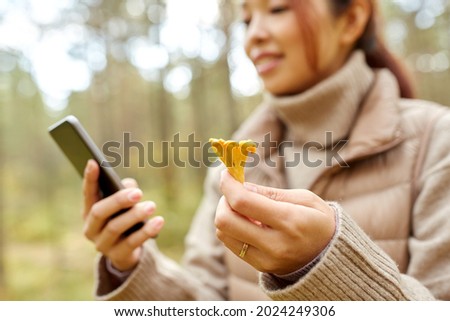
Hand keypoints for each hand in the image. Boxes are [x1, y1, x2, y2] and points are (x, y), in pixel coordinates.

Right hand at [82, 160, 163, 270]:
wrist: (126, 253)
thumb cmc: (123, 220)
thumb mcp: (124, 206)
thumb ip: (126, 192)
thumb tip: (131, 186)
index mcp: (89, 212)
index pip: (87, 194)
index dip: (89, 179)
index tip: (93, 162)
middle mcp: (91, 228)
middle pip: (99, 212)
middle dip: (118, 200)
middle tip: (137, 192)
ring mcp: (102, 244)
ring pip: (115, 227)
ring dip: (134, 215)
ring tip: (151, 206)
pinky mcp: (117, 256)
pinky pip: (132, 242)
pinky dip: (147, 230)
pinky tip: (159, 221)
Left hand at [215, 171, 335, 274]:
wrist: (331, 257)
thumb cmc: (318, 221)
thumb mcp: (304, 199)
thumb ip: (270, 193)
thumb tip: (240, 186)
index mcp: (290, 221)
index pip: (243, 202)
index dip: (228, 185)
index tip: (227, 174)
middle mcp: (275, 244)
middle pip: (225, 220)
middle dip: (224, 200)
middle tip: (234, 192)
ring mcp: (266, 259)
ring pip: (223, 233)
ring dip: (226, 215)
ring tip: (244, 209)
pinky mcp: (260, 267)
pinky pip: (231, 244)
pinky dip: (233, 229)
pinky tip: (248, 223)